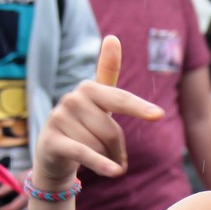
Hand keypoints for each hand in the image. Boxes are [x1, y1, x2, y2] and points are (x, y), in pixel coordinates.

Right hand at [33, 35, 162, 187]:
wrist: (53, 153)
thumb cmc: (84, 125)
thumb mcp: (100, 102)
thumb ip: (107, 72)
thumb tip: (112, 37)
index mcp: (89, 89)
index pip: (120, 100)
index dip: (139, 109)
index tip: (158, 115)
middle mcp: (72, 99)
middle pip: (113, 131)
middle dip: (117, 149)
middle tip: (112, 154)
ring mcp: (59, 118)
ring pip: (101, 146)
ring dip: (105, 159)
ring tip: (95, 158)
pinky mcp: (51, 140)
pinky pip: (84, 153)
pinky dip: (101, 163)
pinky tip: (115, 172)